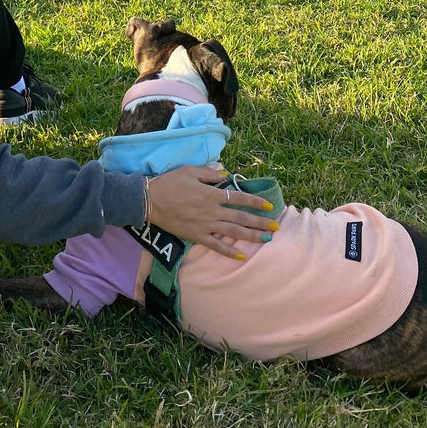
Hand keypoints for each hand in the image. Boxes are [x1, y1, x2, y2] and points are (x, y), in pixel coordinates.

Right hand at [145, 166, 276, 259]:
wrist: (150, 201)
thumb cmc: (170, 183)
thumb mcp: (190, 171)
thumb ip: (209, 173)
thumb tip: (224, 175)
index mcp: (212, 194)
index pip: (240, 198)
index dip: (256, 202)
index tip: (269, 206)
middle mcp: (212, 211)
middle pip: (241, 218)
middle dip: (260, 222)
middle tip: (276, 226)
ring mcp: (206, 225)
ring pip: (233, 232)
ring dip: (252, 236)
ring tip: (266, 239)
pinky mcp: (197, 236)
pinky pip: (216, 246)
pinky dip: (229, 251)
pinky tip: (241, 256)